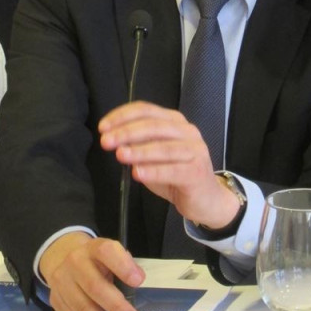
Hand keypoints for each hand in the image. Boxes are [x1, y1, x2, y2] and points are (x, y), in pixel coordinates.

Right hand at [39, 231, 144, 310]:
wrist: (62, 258)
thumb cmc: (96, 260)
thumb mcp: (111, 255)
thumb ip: (125, 264)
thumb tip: (137, 278)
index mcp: (93, 248)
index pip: (107, 251)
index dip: (122, 266)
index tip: (138, 282)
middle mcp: (75, 262)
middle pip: (94, 285)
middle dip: (116, 306)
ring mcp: (62, 282)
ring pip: (82, 308)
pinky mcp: (56, 300)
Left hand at [99, 101, 239, 228]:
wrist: (206, 199)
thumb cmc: (177, 174)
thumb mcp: (155, 156)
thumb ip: (139, 145)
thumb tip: (114, 140)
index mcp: (175, 121)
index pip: (146, 110)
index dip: (123, 116)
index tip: (103, 127)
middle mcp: (187, 131)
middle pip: (154, 126)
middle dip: (126, 132)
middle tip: (106, 142)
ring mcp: (195, 151)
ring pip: (164, 147)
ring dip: (139, 151)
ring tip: (120, 155)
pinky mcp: (197, 172)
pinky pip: (172, 170)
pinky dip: (153, 171)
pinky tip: (137, 174)